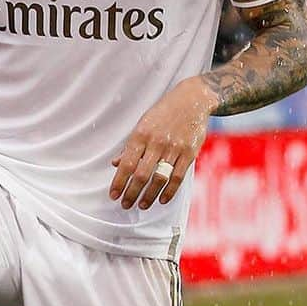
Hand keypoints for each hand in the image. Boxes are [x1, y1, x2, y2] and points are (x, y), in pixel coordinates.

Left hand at [109, 76, 215, 210]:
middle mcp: (156, 142)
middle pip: (141, 175)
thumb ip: (130, 146)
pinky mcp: (190, 152)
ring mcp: (174, 148)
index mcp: (141, 135)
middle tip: (126, 205)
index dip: (119, 182)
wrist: (192, 100)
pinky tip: (162, 199)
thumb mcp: (142, 125)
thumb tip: (116, 163)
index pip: (126, 164)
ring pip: (159, 178)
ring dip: (149, 195)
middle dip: (132, 193)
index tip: (113, 195)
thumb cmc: (163, 113)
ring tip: (142, 205)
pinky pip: (178, 176)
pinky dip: (169, 191)